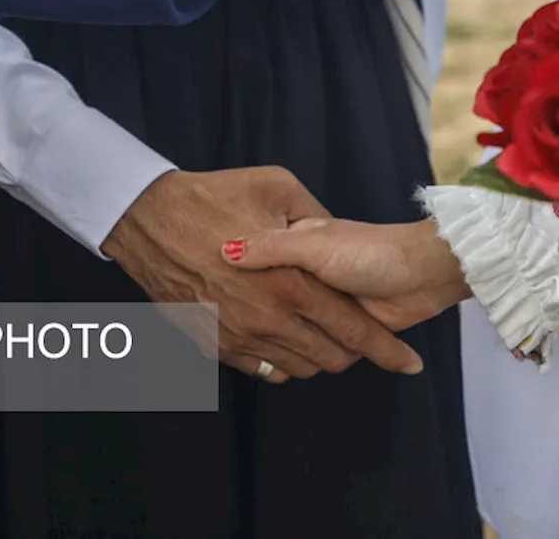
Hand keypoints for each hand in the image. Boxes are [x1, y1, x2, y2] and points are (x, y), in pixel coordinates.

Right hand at [102, 168, 424, 382]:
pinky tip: (289, 344)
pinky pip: (261, 369)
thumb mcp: (278, 188)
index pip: (353, 331)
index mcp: (291, 281)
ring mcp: (238, 334)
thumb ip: (314, 217)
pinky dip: (282, 363)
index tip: (410, 361)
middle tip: (364, 338)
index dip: (387, 350)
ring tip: (326, 338)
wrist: (147, 217)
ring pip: (298, 368)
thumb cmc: (214, 195)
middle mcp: (268, 316)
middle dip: (354, 352)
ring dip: (318, 357)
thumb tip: (338, 236)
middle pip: (330, 357)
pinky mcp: (213, 344)